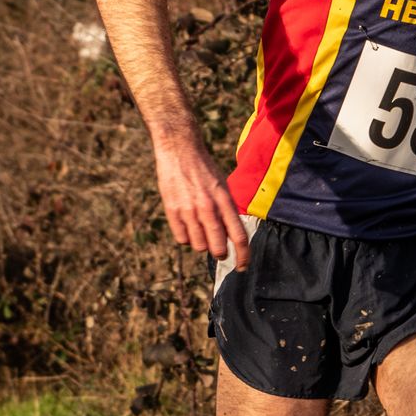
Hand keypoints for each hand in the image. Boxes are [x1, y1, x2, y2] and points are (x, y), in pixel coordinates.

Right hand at [151, 137, 249, 264]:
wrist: (180, 149)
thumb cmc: (204, 169)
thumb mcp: (223, 186)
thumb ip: (227, 211)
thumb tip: (231, 236)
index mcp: (225, 201)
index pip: (238, 236)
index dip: (243, 256)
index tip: (243, 266)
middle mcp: (208, 208)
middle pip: (217, 247)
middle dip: (221, 254)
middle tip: (220, 251)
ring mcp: (188, 210)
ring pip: (199, 246)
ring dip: (202, 244)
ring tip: (201, 231)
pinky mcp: (172, 210)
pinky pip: (181, 239)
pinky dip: (186, 238)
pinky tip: (188, 226)